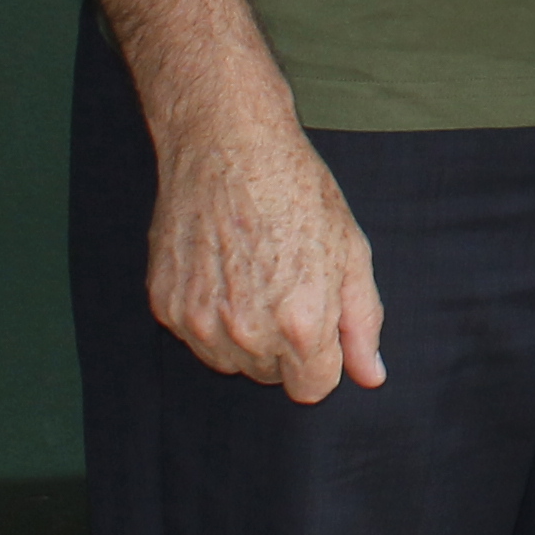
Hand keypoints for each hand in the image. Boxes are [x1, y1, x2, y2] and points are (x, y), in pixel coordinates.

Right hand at [145, 103, 385, 400]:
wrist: (226, 144)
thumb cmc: (298, 191)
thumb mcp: (351, 251)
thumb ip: (362, 322)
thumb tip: (371, 376)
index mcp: (301, 324)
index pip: (312, 389)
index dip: (323, 358)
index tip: (321, 322)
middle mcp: (246, 333)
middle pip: (271, 376)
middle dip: (286, 345)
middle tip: (287, 284)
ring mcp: (197, 323)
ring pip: (231, 361)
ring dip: (246, 335)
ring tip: (254, 273)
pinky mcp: (164, 307)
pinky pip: (195, 336)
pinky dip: (210, 315)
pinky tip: (222, 268)